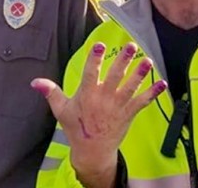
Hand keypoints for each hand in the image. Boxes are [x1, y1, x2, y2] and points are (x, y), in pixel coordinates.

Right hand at [31, 42, 166, 186]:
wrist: (92, 151)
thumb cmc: (76, 127)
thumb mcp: (61, 110)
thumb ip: (51, 93)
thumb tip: (35, 82)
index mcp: (87, 95)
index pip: (90, 73)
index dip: (95, 59)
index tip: (100, 45)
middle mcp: (104, 99)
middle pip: (115, 76)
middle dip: (123, 61)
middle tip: (131, 46)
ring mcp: (118, 106)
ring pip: (131, 87)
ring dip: (140, 74)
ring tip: (148, 61)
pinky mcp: (128, 114)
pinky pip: (142, 102)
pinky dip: (153, 93)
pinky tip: (162, 83)